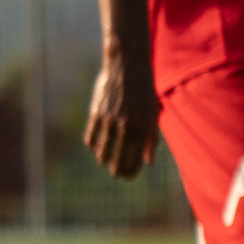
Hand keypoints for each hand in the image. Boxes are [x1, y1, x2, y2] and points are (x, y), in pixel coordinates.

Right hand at [84, 50, 157, 180]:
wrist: (127, 66)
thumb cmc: (145, 90)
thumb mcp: (153, 113)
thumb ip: (151, 139)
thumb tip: (148, 162)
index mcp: (142, 128)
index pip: (134, 160)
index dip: (130, 172)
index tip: (128, 177)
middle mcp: (125, 127)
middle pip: (117, 160)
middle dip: (117, 171)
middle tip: (117, 174)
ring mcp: (108, 121)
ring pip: (102, 152)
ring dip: (104, 160)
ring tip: (107, 162)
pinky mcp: (95, 113)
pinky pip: (90, 138)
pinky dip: (92, 146)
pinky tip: (96, 147)